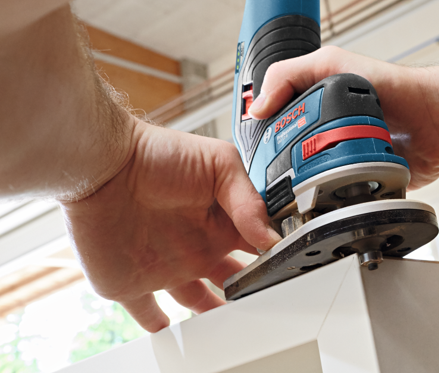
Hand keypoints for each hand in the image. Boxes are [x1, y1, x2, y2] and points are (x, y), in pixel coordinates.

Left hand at [60, 118, 280, 331]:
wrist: (102, 166)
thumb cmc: (157, 154)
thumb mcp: (219, 163)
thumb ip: (248, 200)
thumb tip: (270, 236)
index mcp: (220, 220)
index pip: (256, 245)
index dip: (273, 258)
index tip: (288, 271)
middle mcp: (197, 245)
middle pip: (232, 278)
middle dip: (249, 291)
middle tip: (265, 301)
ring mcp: (166, 266)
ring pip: (197, 301)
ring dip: (215, 313)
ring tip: (233, 324)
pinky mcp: (132, 283)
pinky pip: (147, 313)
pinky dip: (160, 326)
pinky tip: (172, 333)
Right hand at [248, 46, 438, 189]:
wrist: (436, 118)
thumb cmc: (393, 86)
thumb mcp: (332, 63)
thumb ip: (288, 75)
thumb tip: (256, 108)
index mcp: (317, 109)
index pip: (279, 128)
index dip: (264, 143)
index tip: (255, 158)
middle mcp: (330, 135)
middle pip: (291, 162)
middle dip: (284, 172)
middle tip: (276, 181)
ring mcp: (347, 161)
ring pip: (314, 185)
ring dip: (308, 191)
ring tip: (300, 194)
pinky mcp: (366, 185)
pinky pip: (344, 199)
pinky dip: (337, 202)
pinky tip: (329, 201)